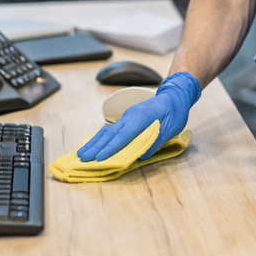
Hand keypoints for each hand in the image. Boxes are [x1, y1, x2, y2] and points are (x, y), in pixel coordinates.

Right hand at [77, 72, 200, 161]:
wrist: (173, 96)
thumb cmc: (174, 112)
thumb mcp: (171, 128)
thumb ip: (156, 141)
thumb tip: (141, 155)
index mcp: (141, 118)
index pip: (123, 136)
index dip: (110, 148)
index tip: (99, 158)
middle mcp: (129, 116)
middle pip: (109, 134)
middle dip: (95, 147)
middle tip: (82, 158)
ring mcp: (125, 117)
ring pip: (106, 131)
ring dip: (93, 143)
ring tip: (81, 153)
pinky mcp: (125, 119)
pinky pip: (109, 130)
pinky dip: (99, 138)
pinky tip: (91, 145)